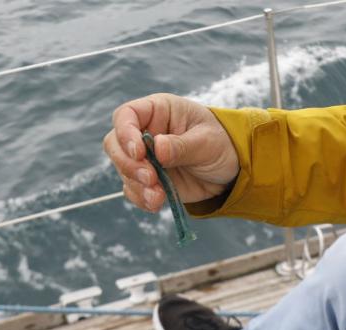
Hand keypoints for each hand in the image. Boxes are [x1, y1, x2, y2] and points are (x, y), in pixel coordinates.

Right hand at [103, 93, 239, 212]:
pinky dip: (141, 198)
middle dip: (128, 164)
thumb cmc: (221, 144)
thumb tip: (157, 148)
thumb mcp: (207, 142)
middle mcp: (144, 133)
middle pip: (115, 144)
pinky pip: (132, 190)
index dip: (126, 133)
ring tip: (158, 196)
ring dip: (137, 186)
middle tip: (151, 178)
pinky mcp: (147, 181)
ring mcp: (144, 158)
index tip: (140, 153)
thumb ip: (182, 145)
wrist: (231, 172)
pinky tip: (157, 203)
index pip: (127, 115)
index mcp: (158, 111)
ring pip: (122, 170)